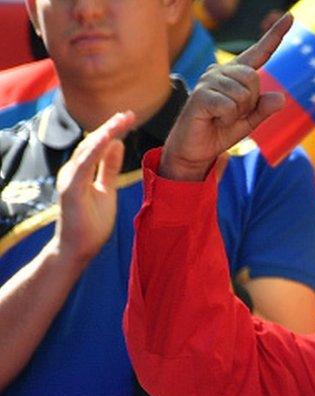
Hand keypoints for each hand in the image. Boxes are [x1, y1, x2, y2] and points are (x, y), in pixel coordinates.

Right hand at [52, 111, 136, 264]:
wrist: (78, 248)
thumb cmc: (91, 222)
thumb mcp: (107, 189)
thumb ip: (110, 168)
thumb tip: (118, 144)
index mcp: (81, 170)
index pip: (98, 145)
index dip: (112, 130)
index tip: (129, 117)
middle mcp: (73, 171)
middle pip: (92, 142)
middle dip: (111, 127)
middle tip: (130, 114)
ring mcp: (70, 179)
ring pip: (88, 149)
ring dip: (105, 133)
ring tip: (122, 120)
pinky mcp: (71, 190)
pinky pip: (85, 165)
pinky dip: (96, 150)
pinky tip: (108, 138)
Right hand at [159, 14, 291, 180]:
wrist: (196, 149)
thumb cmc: (221, 130)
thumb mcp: (250, 122)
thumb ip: (264, 109)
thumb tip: (281, 98)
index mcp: (236, 75)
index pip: (259, 53)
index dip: (275, 36)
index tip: (290, 17)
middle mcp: (221, 72)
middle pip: (253, 79)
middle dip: (250, 103)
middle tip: (234, 115)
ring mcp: (209, 81)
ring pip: (243, 94)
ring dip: (238, 114)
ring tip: (222, 118)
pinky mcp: (201, 95)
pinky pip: (229, 106)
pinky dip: (228, 119)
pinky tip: (215, 120)